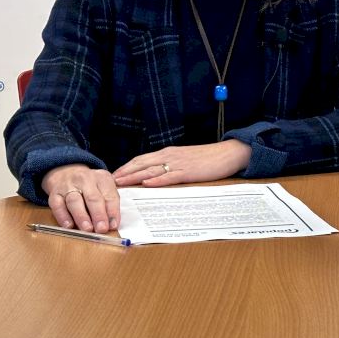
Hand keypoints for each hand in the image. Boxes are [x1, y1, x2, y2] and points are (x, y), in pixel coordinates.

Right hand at [41, 164, 120, 233]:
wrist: (66, 172)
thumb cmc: (90, 186)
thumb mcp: (104, 188)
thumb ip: (110, 204)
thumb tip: (112, 224)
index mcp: (102, 178)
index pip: (110, 195)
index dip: (112, 212)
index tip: (113, 226)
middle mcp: (85, 180)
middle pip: (93, 198)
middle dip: (98, 215)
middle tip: (101, 229)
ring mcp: (68, 186)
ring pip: (74, 201)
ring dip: (81, 216)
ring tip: (87, 229)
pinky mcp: (54, 194)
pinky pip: (57, 205)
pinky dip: (62, 216)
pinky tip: (69, 226)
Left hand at [112, 140, 251, 187]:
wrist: (228, 153)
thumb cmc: (208, 158)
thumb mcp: (185, 159)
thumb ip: (171, 165)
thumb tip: (156, 175)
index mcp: (168, 153)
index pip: (141, 159)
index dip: (126, 166)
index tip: (114, 174)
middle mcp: (169, 156)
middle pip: (141, 163)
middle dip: (124, 172)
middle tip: (110, 181)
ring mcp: (178, 163)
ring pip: (151, 170)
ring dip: (134, 177)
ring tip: (121, 184)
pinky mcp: (188, 172)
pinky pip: (169, 176)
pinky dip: (156, 180)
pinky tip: (146, 184)